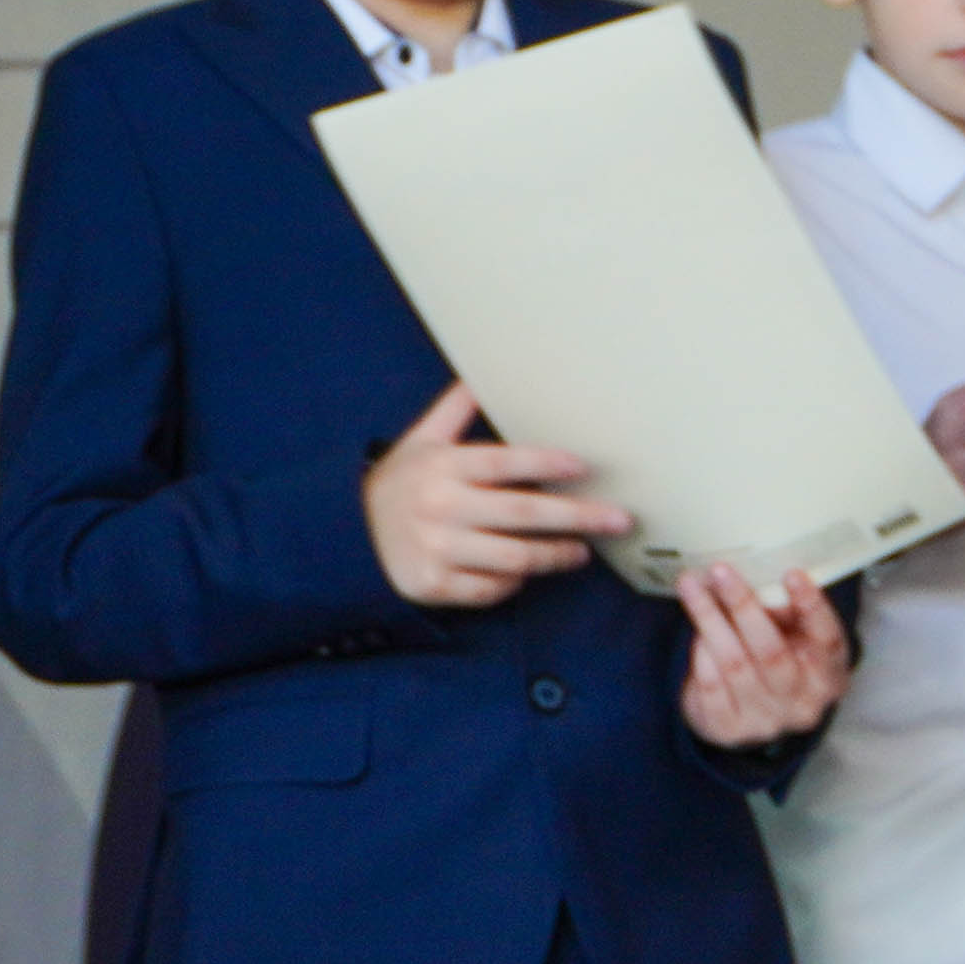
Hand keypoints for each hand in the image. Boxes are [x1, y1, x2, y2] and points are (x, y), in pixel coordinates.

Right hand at [362, 381, 624, 609]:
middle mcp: (440, 508)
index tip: (583, 468)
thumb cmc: (398, 484)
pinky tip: (528, 573)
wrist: (346, 536)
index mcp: (442, 468)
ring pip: (514, 559)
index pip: (504, 463)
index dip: (547, 465)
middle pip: (523, 515)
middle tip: (618, 520)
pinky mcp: (432, 585)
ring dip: (555, 556)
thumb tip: (482, 373)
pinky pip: (489, 590)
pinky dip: (513, 584)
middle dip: (578, 518)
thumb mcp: (420, 441)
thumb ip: (454, 410)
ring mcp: (436, 550)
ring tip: (582, 551)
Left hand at [674, 561, 849, 752]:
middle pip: (773, 652)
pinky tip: (694, 629)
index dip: (811, 607)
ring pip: (735, 664)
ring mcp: (765, 721)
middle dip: (744, 607)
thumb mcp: (794, 639)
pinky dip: (700, 653)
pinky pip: (710, 684)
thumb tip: (761, 580)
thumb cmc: (775, 663)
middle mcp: (803, 704)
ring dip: (710, 619)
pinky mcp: (728, 729)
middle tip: (721, 572)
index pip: (827, 639)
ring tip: (692, 586)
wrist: (748, 719)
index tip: (792, 574)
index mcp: (830, 676)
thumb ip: (787, 614)